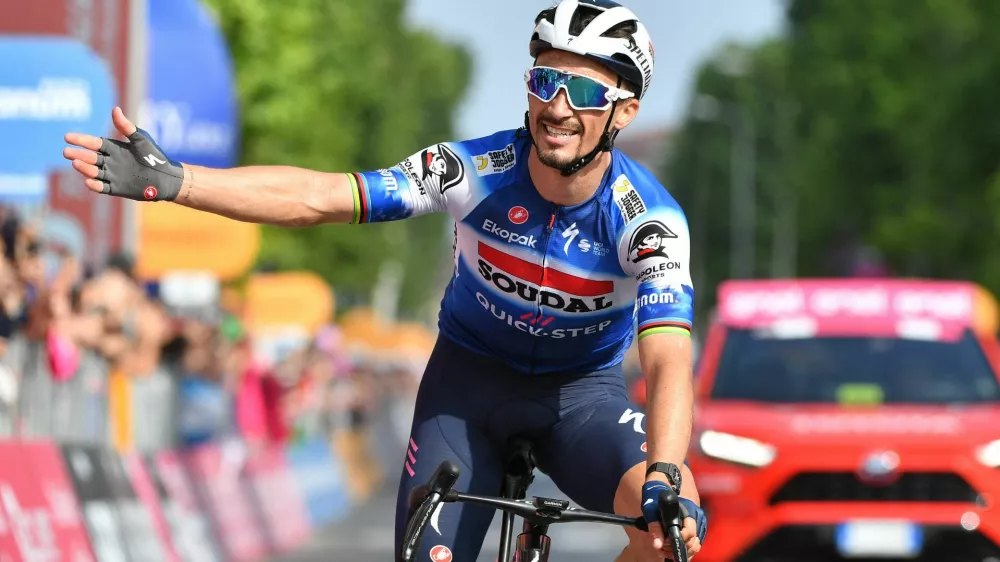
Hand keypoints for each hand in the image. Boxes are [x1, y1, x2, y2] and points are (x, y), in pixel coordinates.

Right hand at [63, 107, 183, 201]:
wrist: (167, 177)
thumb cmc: (155, 156)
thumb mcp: (140, 139)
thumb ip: (126, 127)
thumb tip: (115, 109)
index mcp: (114, 148)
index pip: (94, 143)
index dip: (81, 140)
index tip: (67, 137)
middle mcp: (110, 161)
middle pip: (90, 157)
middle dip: (78, 154)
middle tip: (66, 152)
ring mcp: (112, 175)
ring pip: (94, 172)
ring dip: (85, 168)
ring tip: (76, 163)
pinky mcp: (117, 188)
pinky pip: (103, 187)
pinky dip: (95, 185)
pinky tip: (88, 181)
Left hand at [642, 481, 704, 559]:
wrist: (661, 482)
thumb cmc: (655, 494)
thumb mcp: (651, 509)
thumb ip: (655, 527)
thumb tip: (657, 545)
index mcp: (687, 511)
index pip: (690, 533)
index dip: (677, 541)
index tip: (665, 543)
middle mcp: (696, 516)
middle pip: (694, 542)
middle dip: (679, 548)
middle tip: (663, 548)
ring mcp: (698, 521)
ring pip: (696, 544)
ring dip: (683, 550)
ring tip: (666, 549)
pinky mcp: (695, 525)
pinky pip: (695, 542)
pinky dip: (686, 547)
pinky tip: (673, 547)